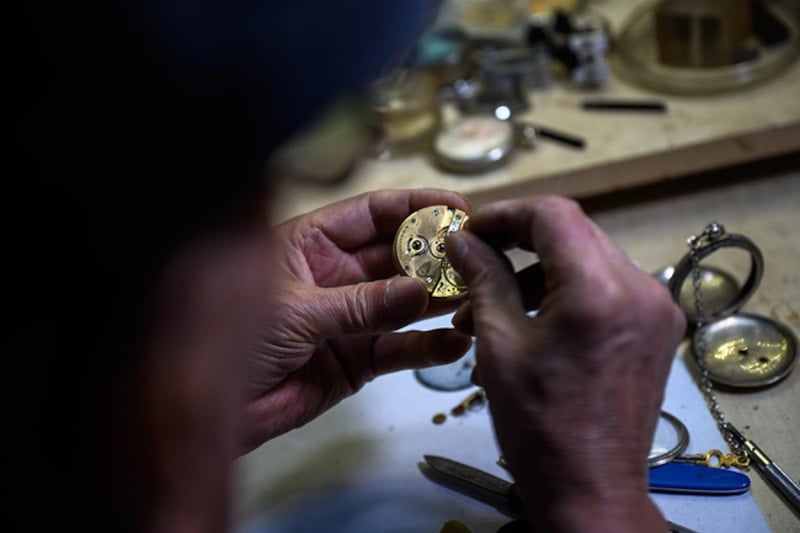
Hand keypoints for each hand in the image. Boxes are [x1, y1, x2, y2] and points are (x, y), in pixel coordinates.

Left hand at [239, 189, 472, 452]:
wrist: (214, 410)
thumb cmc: (230, 342)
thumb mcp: (296, 312)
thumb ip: (361, 304)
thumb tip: (420, 292)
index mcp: (311, 244)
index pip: (371, 213)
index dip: (414, 205)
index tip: (456, 206)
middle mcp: (335, 275)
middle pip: (396, 255)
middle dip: (435, 254)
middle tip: (476, 254)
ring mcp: (350, 318)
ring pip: (405, 302)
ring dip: (439, 299)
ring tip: (475, 296)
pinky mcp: (358, 360)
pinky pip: (399, 349)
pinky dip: (426, 348)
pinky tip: (454, 343)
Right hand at [446, 196, 685, 530]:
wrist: (592, 489)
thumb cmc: (540, 427)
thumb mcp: (499, 344)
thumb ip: (485, 279)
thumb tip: (463, 241)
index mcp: (600, 290)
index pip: (553, 214)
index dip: (505, 214)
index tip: (472, 230)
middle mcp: (640, 289)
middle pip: (573, 232)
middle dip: (519, 241)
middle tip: (477, 260)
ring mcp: (655, 309)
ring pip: (588, 258)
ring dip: (540, 271)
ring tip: (493, 304)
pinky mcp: (655, 329)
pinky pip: (606, 287)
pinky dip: (566, 291)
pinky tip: (530, 319)